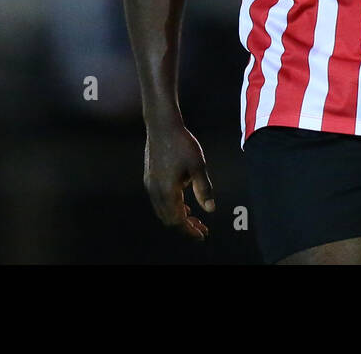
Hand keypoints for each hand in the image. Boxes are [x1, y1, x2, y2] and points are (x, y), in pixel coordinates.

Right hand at [144, 121, 214, 238]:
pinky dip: (171, 207)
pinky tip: (184, 204)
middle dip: (185, 226)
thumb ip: (203, 189)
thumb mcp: (198, 166)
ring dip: (178, 217)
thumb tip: (211, 210)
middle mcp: (155, 191)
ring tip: (194, 218)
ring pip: (163, 211)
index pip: (178, 220)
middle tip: (202, 228)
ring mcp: (150, 185)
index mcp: (167, 191)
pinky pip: (159, 201)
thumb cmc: (182, 144)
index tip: (202, 235)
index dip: (190, 230)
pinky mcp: (149, 178)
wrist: (161, 126)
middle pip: (169, 219)